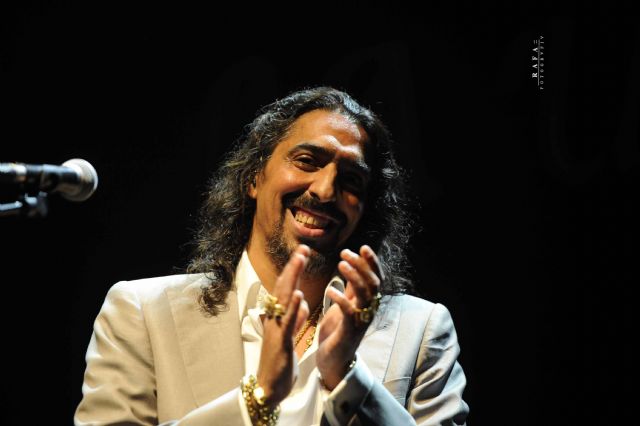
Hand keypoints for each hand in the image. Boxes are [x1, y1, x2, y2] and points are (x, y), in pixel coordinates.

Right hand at [256, 245, 309, 405]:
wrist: (269, 388)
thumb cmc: (279, 362)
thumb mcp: (290, 335)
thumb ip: (295, 317)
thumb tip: (301, 301)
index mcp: (277, 316)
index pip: (285, 288)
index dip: (294, 270)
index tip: (303, 253)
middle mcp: (273, 318)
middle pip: (283, 287)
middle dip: (293, 267)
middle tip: (303, 248)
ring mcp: (275, 328)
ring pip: (283, 298)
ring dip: (292, 278)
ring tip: (300, 260)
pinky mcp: (281, 341)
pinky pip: (287, 321)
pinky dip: (293, 307)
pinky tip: (299, 294)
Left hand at [316, 245, 382, 389]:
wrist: (333, 360)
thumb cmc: (339, 330)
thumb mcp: (346, 304)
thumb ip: (351, 288)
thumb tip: (354, 265)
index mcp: (368, 302)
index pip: (376, 277)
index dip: (372, 262)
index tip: (363, 247)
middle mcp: (368, 309)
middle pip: (373, 282)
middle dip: (361, 265)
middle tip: (345, 253)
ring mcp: (361, 320)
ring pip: (364, 294)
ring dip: (354, 276)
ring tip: (340, 264)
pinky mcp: (350, 331)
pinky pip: (349, 311)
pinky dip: (341, 298)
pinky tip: (330, 289)